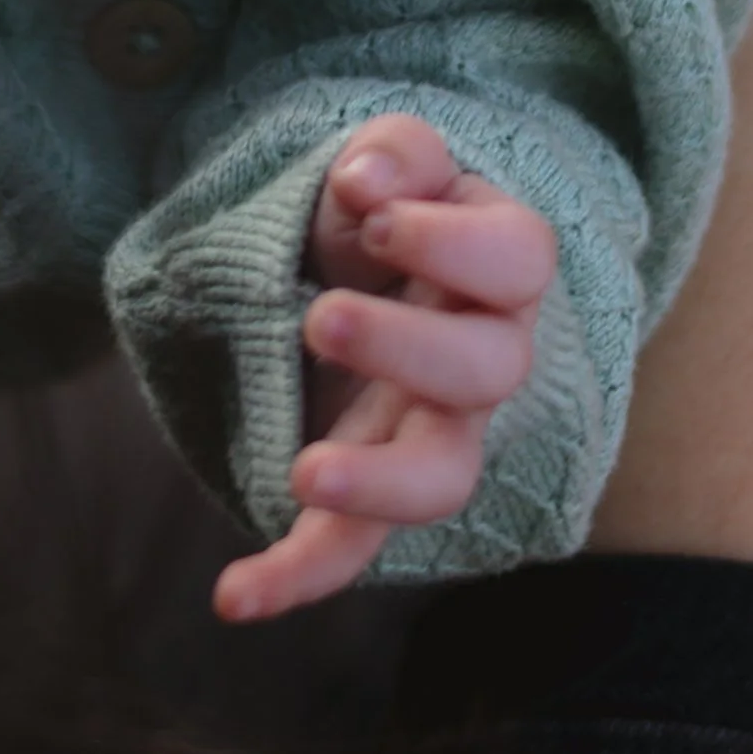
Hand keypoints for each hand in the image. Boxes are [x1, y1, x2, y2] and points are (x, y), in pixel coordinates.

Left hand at [212, 115, 556, 625]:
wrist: (354, 270)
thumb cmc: (385, 212)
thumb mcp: (390, 166)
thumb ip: (394, 157)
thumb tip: (366, 183)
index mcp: (497, 270)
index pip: (518, 260)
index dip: (452, 244)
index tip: (375, 217)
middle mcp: (482, 359)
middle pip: (488, 372)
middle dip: (408, 348)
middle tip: (320, 319)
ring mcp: (430, 431)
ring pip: (442, 480)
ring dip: (378, 483)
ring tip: (305, 472)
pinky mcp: (370, 486)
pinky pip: (351, 545)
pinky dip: (297, 575)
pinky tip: (234, 596)